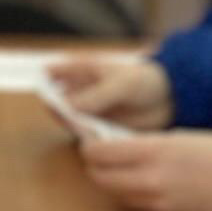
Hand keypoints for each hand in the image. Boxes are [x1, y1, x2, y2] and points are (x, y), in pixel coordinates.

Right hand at [46, 54, 174, 131]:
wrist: (169, 99)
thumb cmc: (144, 81)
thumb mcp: (121, 84)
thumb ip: (97, 95)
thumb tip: (70, 107)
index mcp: (81, 71)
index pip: (51, 74)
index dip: (42, 83)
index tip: (47, 94)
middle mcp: (78, 91)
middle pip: (56, 102)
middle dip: (59, 111)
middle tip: (75, 118)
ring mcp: (87, 111)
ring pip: (69, 121)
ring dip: (74, 127)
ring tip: (93, 128)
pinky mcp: (97, 128)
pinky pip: (85, 135)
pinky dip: (87, 138)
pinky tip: (99, 139)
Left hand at [79, 128, 211, 210]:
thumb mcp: (179, 137)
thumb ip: (146, 145)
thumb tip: (116, 149)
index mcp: (154, 151)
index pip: (100, 154)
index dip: (91, 148)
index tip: (92, 144)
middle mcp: (152, 180)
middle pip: (102, 179)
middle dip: (97, 169)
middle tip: (101, 160)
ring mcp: (161, 204)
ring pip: (119, 197)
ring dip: (116, 185)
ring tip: (127, 172)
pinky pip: (143, 210)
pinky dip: (140, 198)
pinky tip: (153, 187)